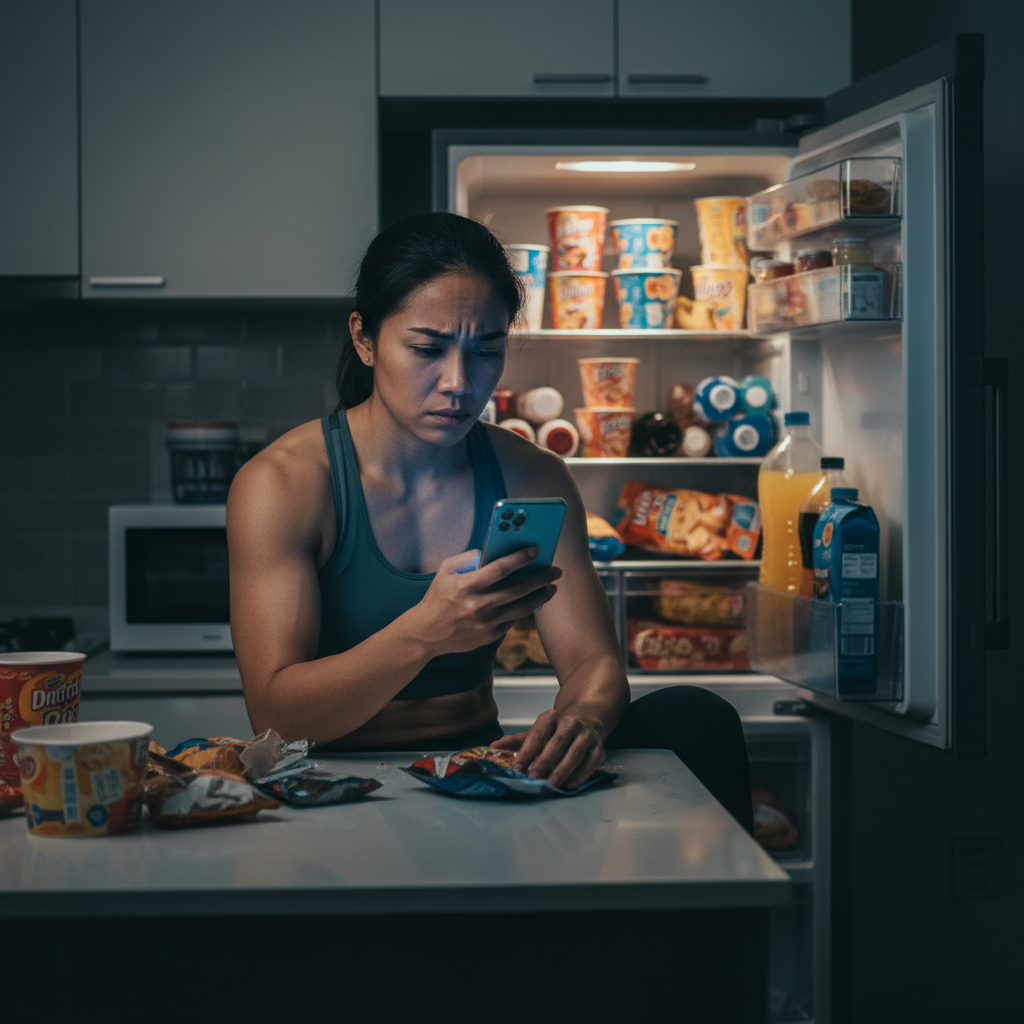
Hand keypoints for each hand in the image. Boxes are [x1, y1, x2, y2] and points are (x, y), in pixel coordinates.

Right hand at [405, 546, 560, 656]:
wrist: (426, 633)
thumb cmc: (438, 597)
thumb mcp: (446, 571)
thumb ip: (468, 557)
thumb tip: (491, 552)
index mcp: (467, 585)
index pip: (499, 569)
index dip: (520, 558)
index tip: (536, 550)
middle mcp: (478, 605)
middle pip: (518, 589)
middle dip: (541, 578)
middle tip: (556, 571)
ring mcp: (486, 623)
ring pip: (522, 608)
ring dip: (541, 596)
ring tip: (552, 588)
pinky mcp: (490, 636)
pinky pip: (513, 620)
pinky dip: (524, 610)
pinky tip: (533, 601)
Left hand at [491, 709, 604, 790]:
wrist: (586, 722)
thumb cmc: (555, 732)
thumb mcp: (536, 732)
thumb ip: (516, 741)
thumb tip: (492, 746)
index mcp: (551, 717)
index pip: (537, 735)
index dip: (526, 752)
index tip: (516, 769)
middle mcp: (570, 723)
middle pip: (556, 744)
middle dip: (544, 762)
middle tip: (533, 778)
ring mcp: (586, 735)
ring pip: (575, 753)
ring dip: (562, 770)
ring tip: (551, 785)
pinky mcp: (599, 749)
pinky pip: (591, 763)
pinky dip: (580, 775)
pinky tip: (569, 785)